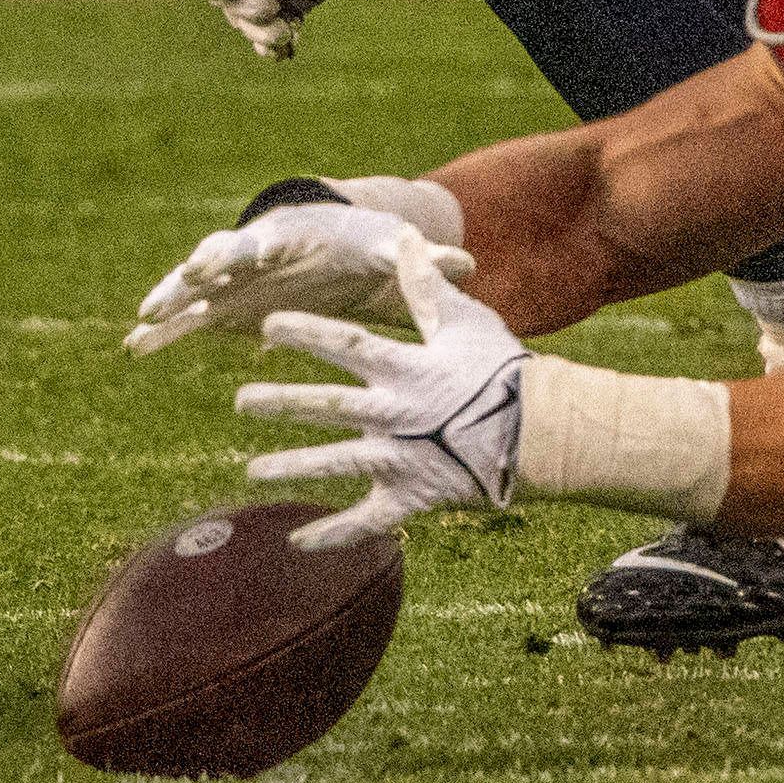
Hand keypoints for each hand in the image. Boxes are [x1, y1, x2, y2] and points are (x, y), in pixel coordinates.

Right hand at [126, 203, 474, 355]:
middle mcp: (258, 253)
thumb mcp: (393, 248)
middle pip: (227, 253)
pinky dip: (163, 328)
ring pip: (194, 283)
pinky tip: (134, 345)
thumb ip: (422, 261)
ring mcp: (233, 278)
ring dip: (172, 296)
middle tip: (191, 276)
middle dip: (209, 263)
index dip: (268, 244)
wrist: (333, 242)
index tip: (258, 252)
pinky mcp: (220, 303)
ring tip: (145, 315)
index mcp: (297, 237)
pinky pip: (186, 316)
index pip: (278, 237)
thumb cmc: (365, 244)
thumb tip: (467, 263)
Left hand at [239, 236, 530, 550]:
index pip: (347, 345)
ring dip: (293, 467)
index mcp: (408, 369)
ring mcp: (402, 458)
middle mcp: (397, 413)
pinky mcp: (412, 496)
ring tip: (253, 471)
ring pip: (338, 463)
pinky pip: (368, 520)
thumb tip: (407, 240)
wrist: (542, 433)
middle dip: (281, 403)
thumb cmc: (504, 370)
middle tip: (241, 401)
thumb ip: (427, 288)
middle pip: (329, 406)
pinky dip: (335, 533)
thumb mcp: (467, 323)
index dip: (306, 333)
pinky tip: (300, 542)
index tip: (268, 325)